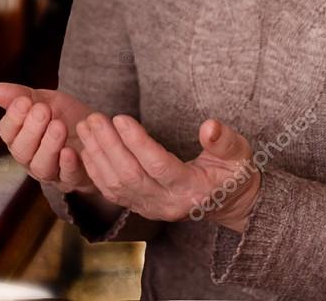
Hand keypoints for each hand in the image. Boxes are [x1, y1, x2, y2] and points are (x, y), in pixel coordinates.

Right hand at [0, 82, 96, 194]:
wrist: (98, 130)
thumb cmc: (66, 116)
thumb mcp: (46, 100)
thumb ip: (22, 95)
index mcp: (20, 137)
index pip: (8, 132)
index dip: (13, 117)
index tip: (24, 101)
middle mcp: (31, 158)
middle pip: (22, 151)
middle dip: (31, 129)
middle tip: (42, 110)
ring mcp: (51, 171)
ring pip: (41, 166)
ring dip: (49, 146)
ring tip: (58, 126)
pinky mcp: (73, 178)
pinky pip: (67, 176)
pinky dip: (67, 165)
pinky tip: (70, 151)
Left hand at [75, 112, 261, 231]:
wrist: (226, 201)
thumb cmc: (232, 173)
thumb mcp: (238, 154)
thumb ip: (225, 141)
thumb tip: (209, 127)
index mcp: (192, 190)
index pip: (158, 166)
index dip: (138, 142)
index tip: (120, 118)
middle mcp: (167, 204)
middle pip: (130, 175)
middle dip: (108, 145)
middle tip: (94, 118)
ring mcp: (151, 208)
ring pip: (116, 185)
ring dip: (97, 155)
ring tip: (86, 126)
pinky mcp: (140, 207)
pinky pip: (111, 192)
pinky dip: (96, 170)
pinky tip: (87, 148)